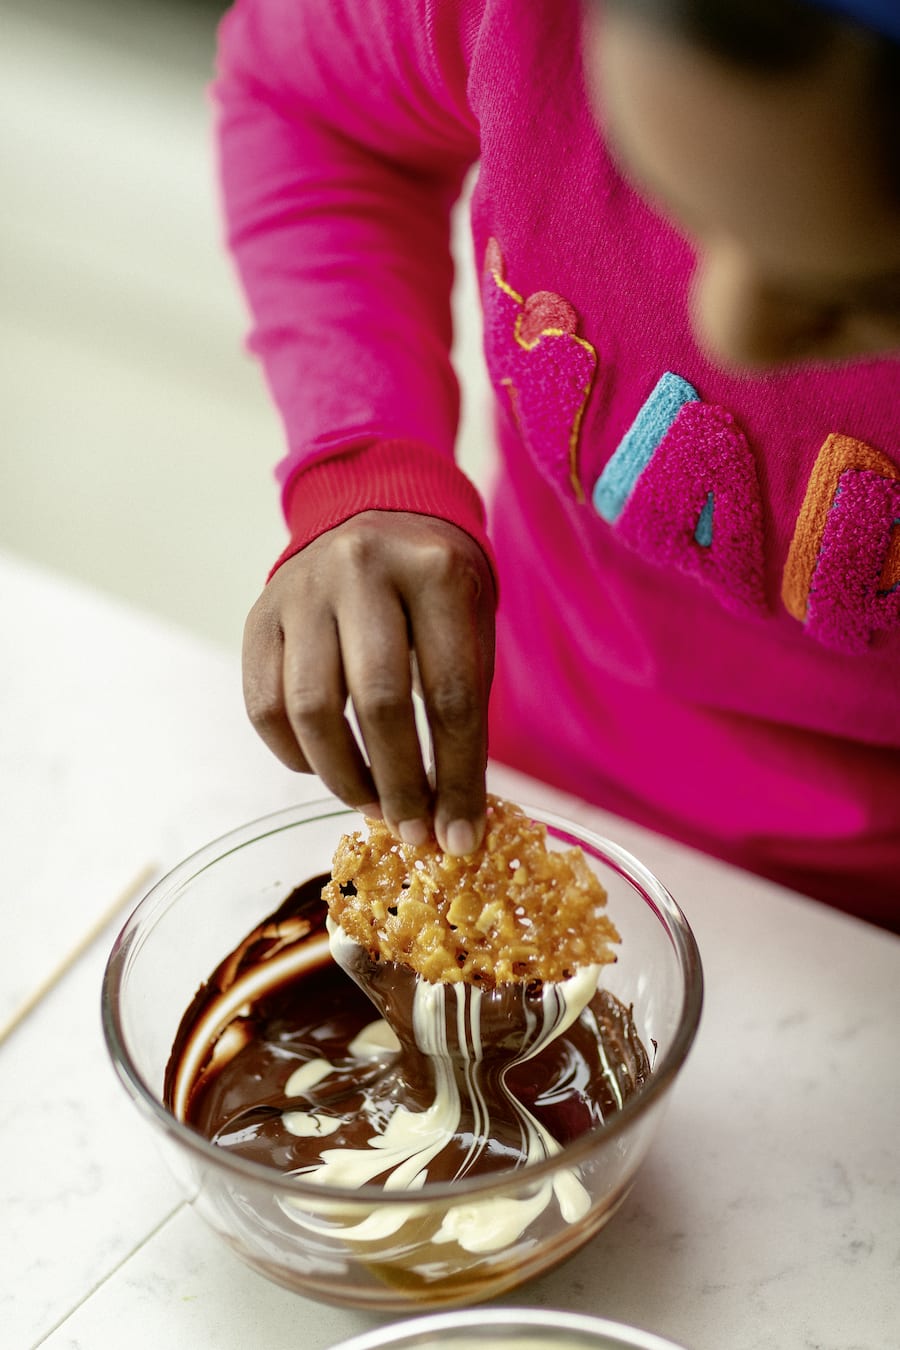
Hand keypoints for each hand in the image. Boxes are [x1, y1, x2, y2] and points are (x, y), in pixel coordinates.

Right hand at [243, 511, 495, 853]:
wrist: (376, 516)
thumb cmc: (435, 594)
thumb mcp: (470, 630)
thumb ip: (463, 719)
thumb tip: (452, 826)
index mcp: (435, 572)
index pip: (451, 694)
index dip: (458, 778)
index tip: (461, 838)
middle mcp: (362, 570)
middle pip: (380, 702)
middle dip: (400, 785)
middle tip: (414, 832)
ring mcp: (302, 590)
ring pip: (311, 709)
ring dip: (344, 778)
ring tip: (373, 805)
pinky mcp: (259, 616)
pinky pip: (265, 706)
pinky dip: (297, 756)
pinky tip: (327, 769)